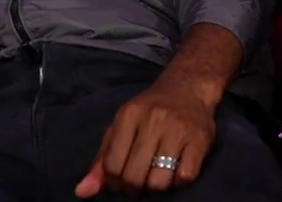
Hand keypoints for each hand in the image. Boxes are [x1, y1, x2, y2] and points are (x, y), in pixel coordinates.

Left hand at [74, 80, 215, 196]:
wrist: (187, 89)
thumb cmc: (149, 112)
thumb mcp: (120, 127)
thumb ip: (102, 159)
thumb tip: (82, 192)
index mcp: (128, 115)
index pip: (112, 165)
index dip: (114, 182)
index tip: (120, 181)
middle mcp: (153, 120)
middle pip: (134, 176)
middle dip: (133, 189)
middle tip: (137, 184)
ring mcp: (178, 130)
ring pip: (159, 181)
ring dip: (155, 188)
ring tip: (155, 178)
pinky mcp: (200, 140)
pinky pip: (185, 177)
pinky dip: (177, 182)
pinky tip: (174, 171)